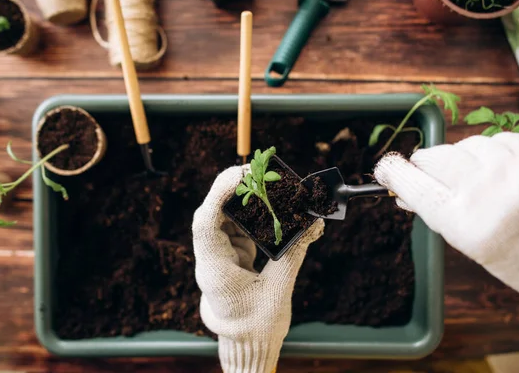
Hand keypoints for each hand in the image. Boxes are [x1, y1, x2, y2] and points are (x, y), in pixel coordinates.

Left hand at [193, 166, 323, 372]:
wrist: (248, 344)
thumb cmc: (258, 325)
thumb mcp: (279, 290)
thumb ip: (294, 254)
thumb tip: (313, 223)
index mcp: (214, 269)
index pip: (205, 223)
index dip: (219, 194)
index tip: (241, 175)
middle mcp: (211, 258)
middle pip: (214, 213)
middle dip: (236, 190)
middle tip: (262, 173)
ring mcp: (220, 254)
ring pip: (226, 217)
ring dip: (247, 200)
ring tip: (273, 188)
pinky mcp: (232, 254)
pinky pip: (239, 226)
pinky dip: (256, 215)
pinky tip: (274, 208)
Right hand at [374, 133, 518, 306]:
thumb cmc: (517, 255)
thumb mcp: (469, 241)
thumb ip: (435, 209)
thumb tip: (401, 186)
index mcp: (464, 221)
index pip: (412, 183)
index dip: (393, 172)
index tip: (385, 168)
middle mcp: (488, 190)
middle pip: (434, 156)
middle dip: (431, 165)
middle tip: (443, 180)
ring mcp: (517, 165)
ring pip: (468, 144)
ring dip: (469, 159)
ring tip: (489, 183)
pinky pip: (500, 139)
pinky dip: (499, 154)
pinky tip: (511, 175)